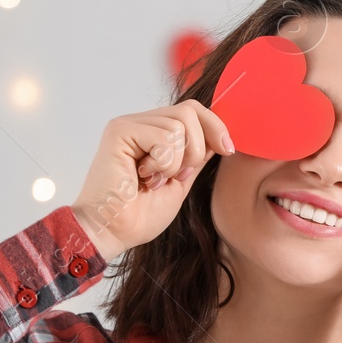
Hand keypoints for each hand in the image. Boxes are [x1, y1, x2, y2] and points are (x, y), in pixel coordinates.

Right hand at [70, 101, 232, 260]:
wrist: (114, 232)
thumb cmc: (141, 215)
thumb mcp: (181, 181)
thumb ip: (196, 156)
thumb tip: (219, 136)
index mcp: (153, 132)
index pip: (193, 110)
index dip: (215, 126)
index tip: (227, 150)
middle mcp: (140, 123)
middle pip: (190, 110)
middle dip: (197, 148)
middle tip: (177, 176)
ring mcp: (128, 124)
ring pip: (179, 124)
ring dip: (177, 162)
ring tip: (154, 180)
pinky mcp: (120, 131)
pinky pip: (164, 136)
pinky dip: (163, 163)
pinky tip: (143, 178)